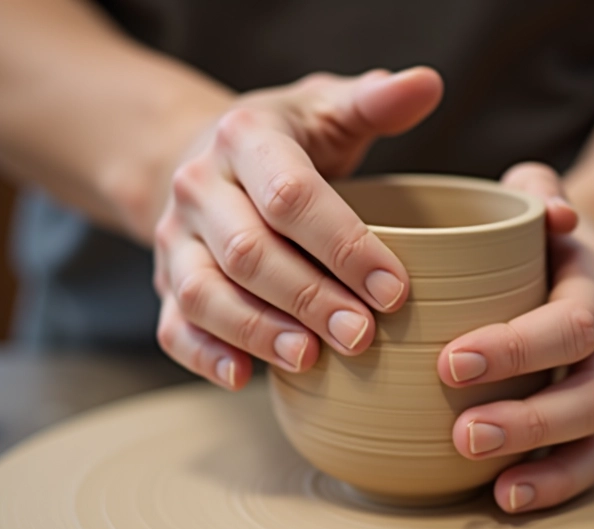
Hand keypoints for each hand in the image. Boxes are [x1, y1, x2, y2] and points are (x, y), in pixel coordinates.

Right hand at [153, 68, 442, 388]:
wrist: (200, 158)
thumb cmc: (283, 139)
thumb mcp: (324, 108)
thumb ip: (374, 102)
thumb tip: (428, 84)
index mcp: (244, 140)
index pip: (291, 196)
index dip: (344, 246)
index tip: (395, 288)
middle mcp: (199, 188)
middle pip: (248, 252)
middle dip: (308, 298)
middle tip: (363, 336)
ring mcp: (175, 239)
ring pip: (204, 294)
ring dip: (257, 332)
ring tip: (309, 360)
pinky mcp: (165, 282)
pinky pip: (174, 326)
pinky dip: (204, 357)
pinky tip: (245, 379)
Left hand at [437, 162, 593, 513]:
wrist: (588, 255)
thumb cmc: (541, 230)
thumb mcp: (538, 195)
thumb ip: (538, 193)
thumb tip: (553, 212)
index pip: (570, 322)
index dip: (516, 348)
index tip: (450, 362)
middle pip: (592, 390)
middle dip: (527, 417)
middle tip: (462, 431)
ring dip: (539, 455)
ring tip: (481, 471)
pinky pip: (592, 458)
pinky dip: (554, 482)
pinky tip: (503, 495)